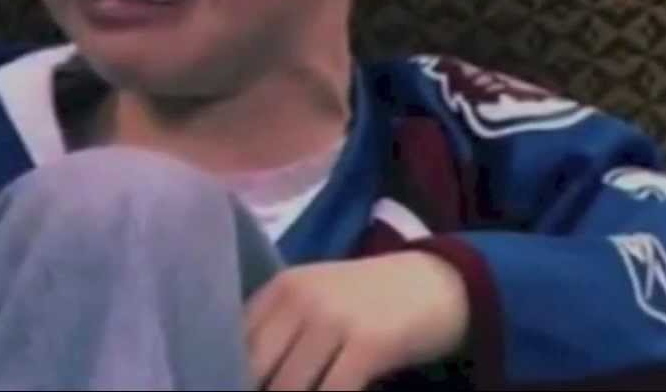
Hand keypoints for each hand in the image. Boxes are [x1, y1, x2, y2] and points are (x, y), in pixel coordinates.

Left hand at [245, 251, 469, 390]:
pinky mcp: (368, 344)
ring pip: (288, 387)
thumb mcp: (316, 299)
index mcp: (281, 289)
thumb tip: (241, 375)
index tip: (228, 388)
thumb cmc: (370, 301)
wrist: (438, 284)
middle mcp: (300, 299)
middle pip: (255, 368)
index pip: (234, 341)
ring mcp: (333, 320)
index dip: (227, 375)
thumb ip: (278, 330)